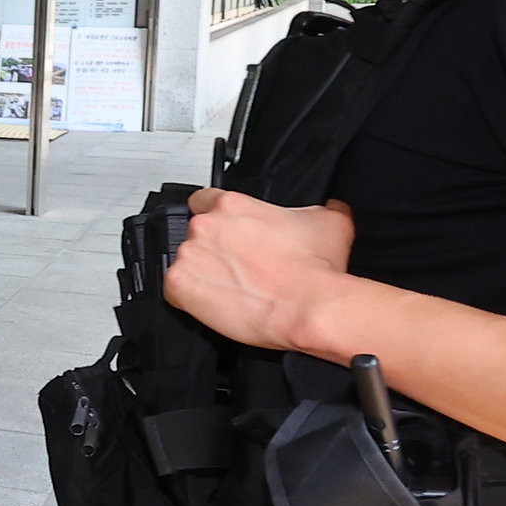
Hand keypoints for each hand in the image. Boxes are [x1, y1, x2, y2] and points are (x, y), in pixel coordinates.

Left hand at [162, 188, 357, 354]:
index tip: (225, 230)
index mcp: (232, 204)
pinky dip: (189, 297)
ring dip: (202, 273)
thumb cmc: (316, 270)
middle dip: (213, 248)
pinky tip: (214, 302)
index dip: (215, 216)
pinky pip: (174, 290)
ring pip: (185, 261)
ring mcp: (190, 255)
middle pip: (195, 232)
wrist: (310, 306)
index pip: (204, 199)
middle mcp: (206, 225)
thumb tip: (332, 205)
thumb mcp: (331, 222)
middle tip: (237, 266)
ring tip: (231, 288)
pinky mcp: (180, 286)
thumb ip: (323, 206)